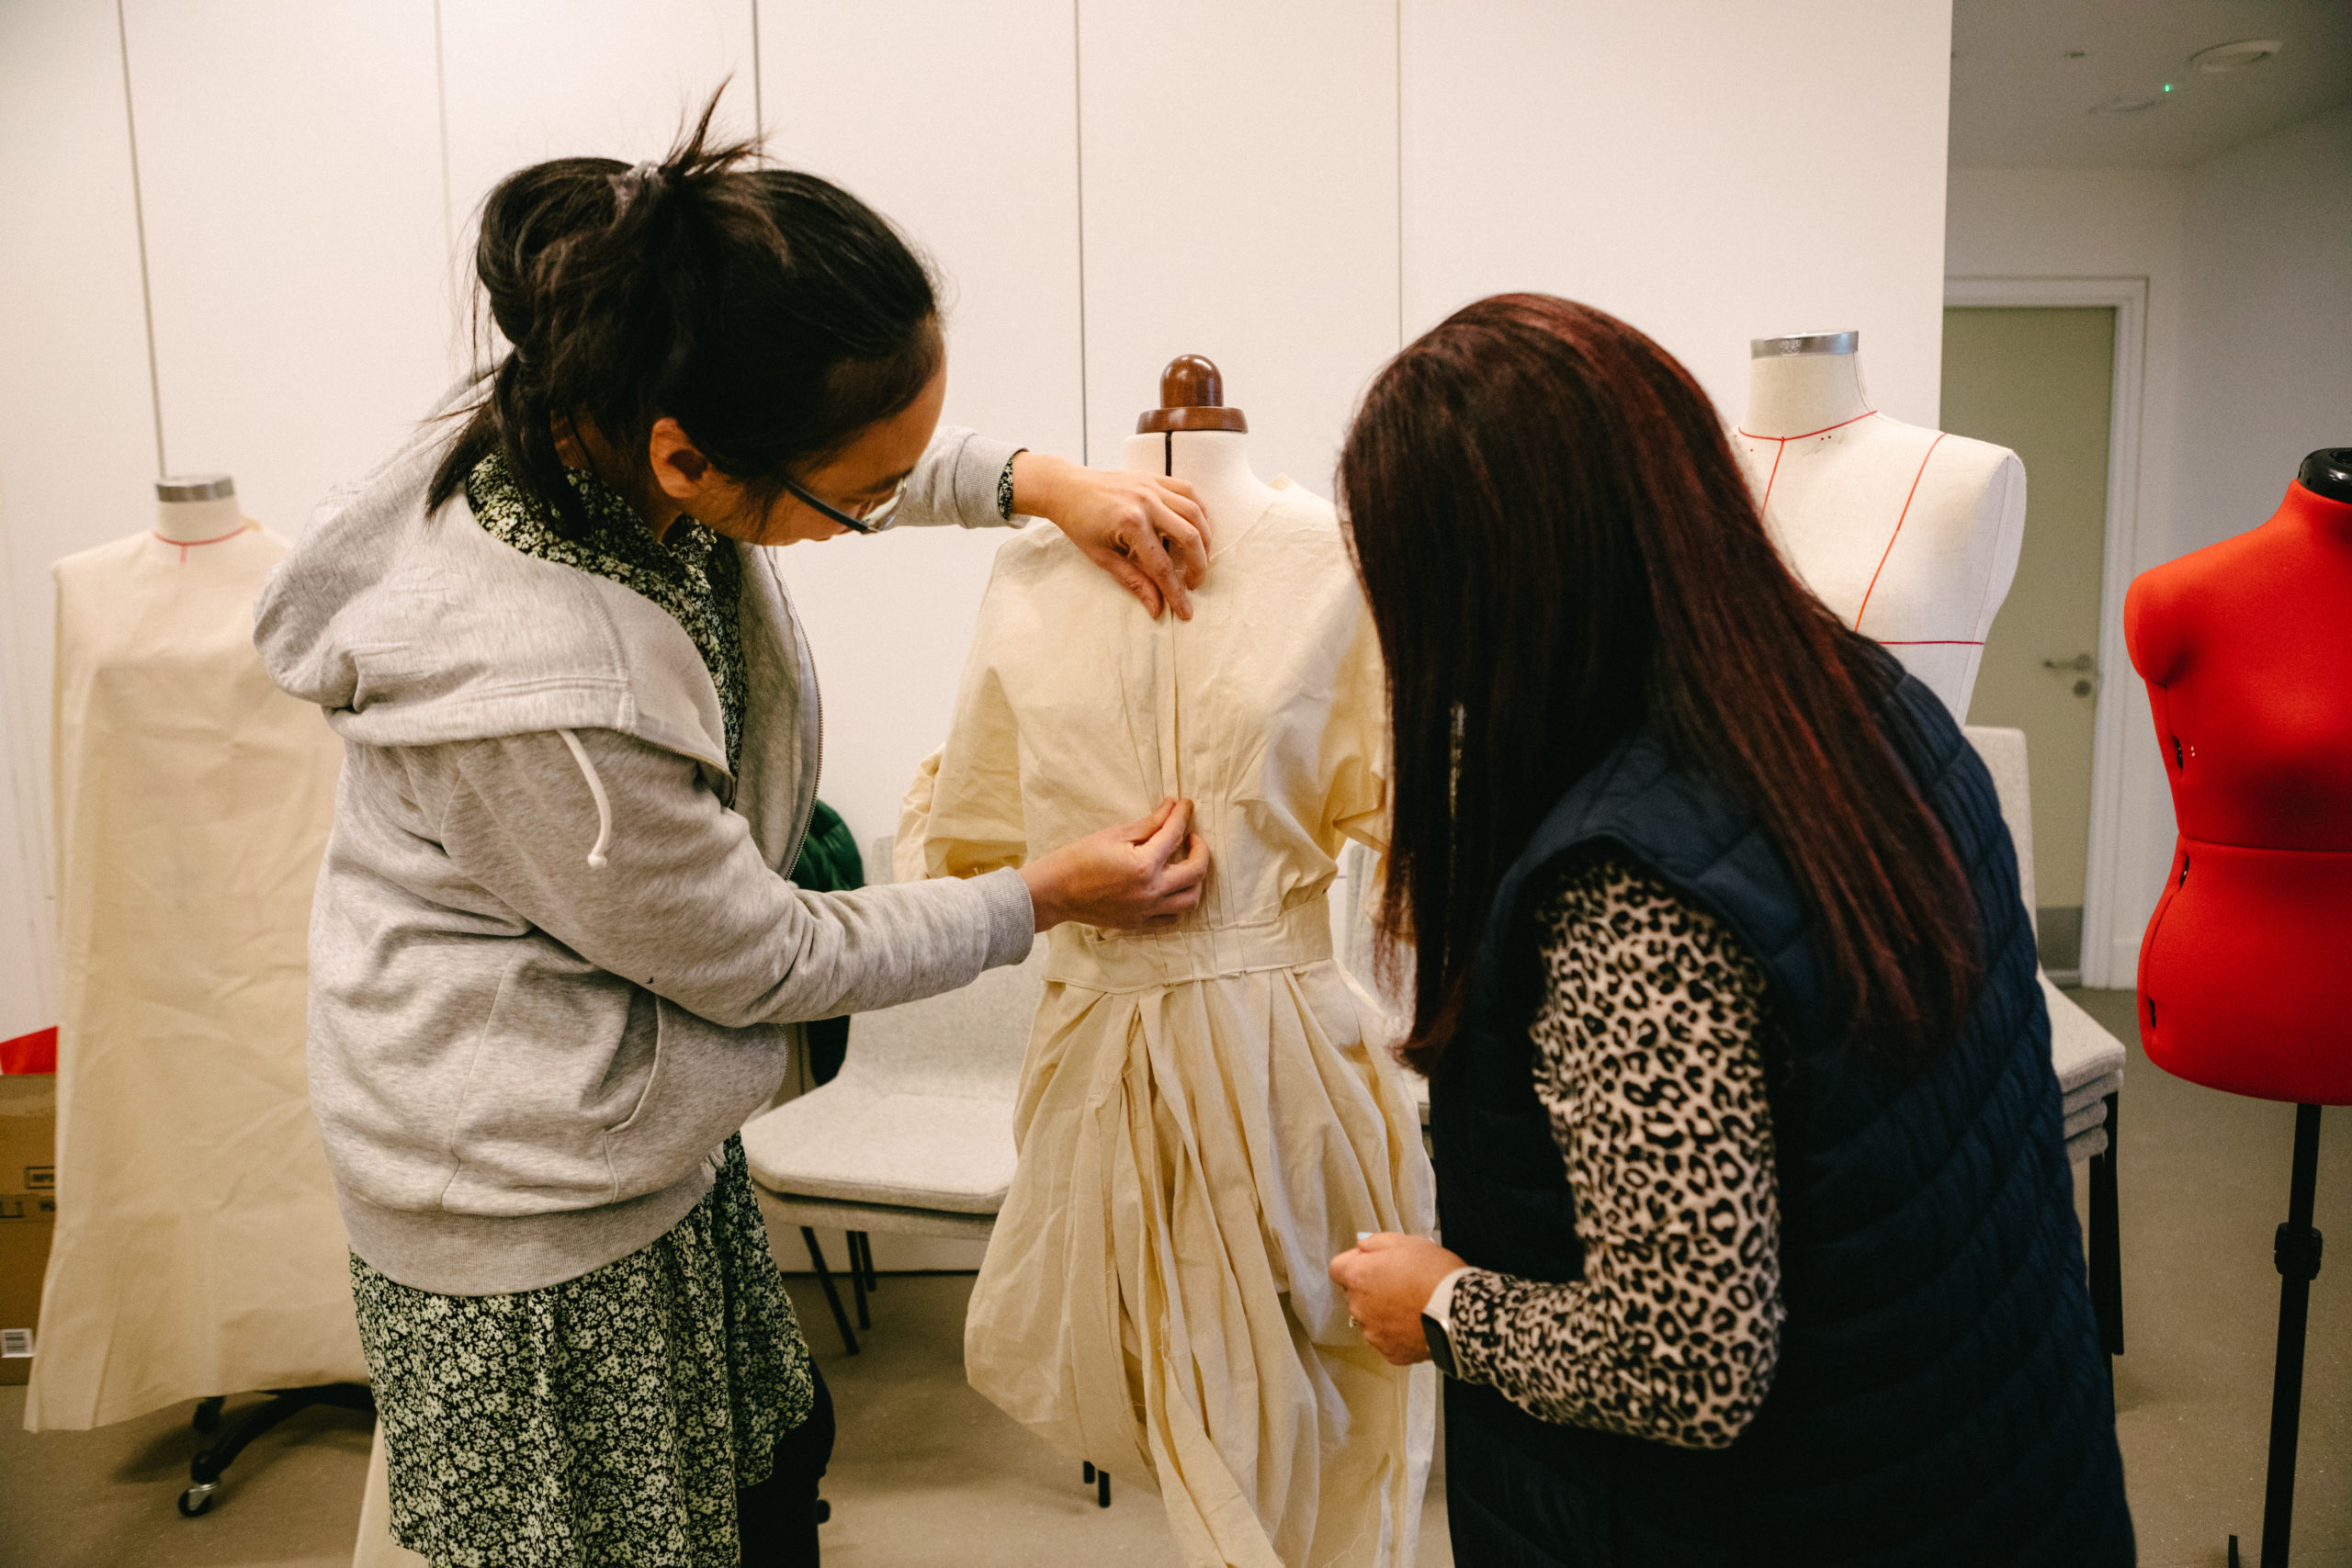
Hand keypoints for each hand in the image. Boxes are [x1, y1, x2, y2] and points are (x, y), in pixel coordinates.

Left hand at [1011, 452, 1210, 619]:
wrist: (1067, 488)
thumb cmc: (1080, 524)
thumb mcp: (1103, 558)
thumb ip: (1134, 581)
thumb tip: (1156, 608)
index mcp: (1130, 523)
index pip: (1162, 565)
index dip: (1175, 593)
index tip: (1185, 612)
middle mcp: (1146, 501)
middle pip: (1189, 536)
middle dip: (1198, 565)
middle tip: (1194, 584)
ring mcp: (1152, 486)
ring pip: (1195, 512)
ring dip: (1205, 539)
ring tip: (1200, 559)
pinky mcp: (1154, 477)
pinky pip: (1188, 491)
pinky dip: (1199, 511)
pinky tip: (1198, 528)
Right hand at [1021, 799, 1209, 932]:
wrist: (1055, 892)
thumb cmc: (1079, 858)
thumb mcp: (1114, 834)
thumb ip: (1149, 823)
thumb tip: (1171, 807)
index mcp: (1144, 865)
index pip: (1174, 835)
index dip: (1183, 815)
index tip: (1186, 805)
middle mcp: (1151, 891)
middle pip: (1196, 871)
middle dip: (1200, 849)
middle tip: (1192, 837)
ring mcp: (1147, 911)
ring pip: (1191, 899)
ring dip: (1195, 879)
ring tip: (1186, 864)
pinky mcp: (1140, 923)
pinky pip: (1173, 917)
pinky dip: (1179, 901)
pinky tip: (1173, 887)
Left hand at [1328, 1233, 1466, 1366]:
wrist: (1461, 1313)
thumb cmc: (1436, 1274)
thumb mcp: (1407, 1242)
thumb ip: (1376, 1242)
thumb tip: (1363, 1246)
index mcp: (1358, 1276)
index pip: (1338, 1268)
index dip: (1356, 1262)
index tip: (1374, 1262)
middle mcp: (1358, 1307)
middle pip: (1355, 1294)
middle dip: (1372, 1287)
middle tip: (1401, 1282)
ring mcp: (1373, 1333)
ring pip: (1371, 1318)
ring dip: (1384, 1311)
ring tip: (1413, 1304)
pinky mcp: (1390, 1352)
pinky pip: (1388, 1339)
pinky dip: (1398, 1333)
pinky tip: (1417, 1322)